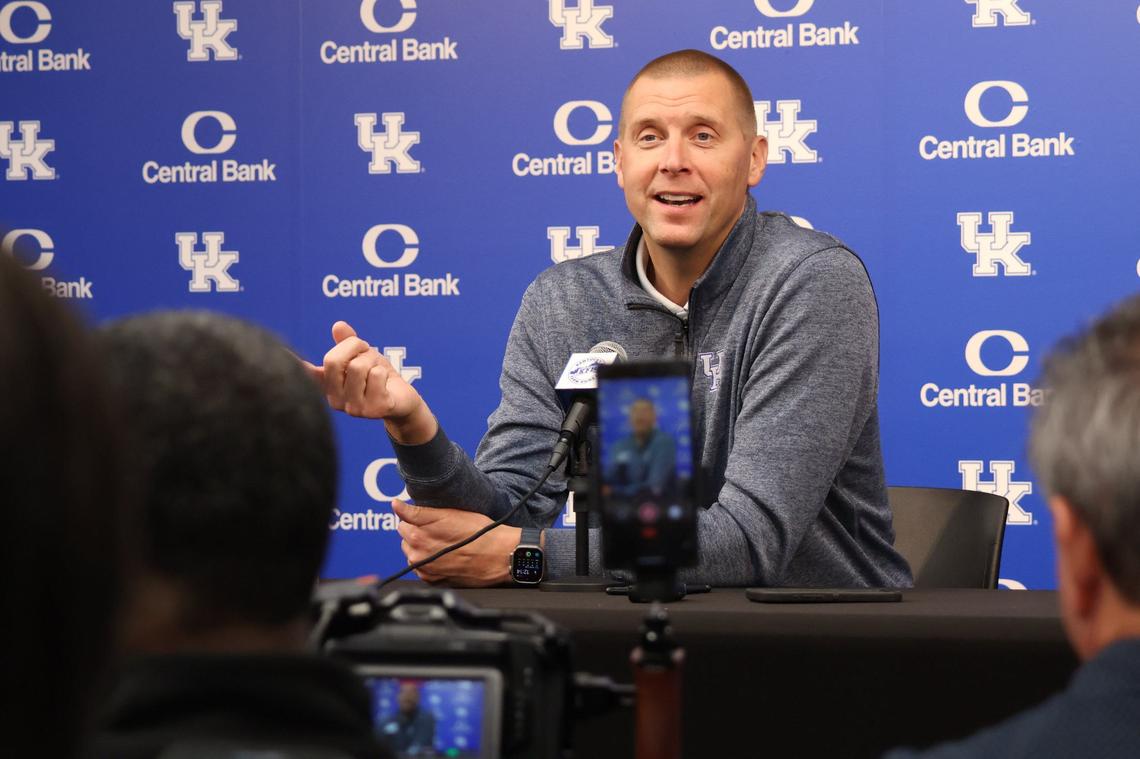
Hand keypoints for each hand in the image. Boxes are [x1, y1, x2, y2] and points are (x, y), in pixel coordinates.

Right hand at [300, 321, 436, 443]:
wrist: (404, 401)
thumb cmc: (380, 378)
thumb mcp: (364, 355)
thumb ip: (349, 342)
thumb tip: (338, 325)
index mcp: (328, 386)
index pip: (305, 375)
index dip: (289, 364)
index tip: (274, 353)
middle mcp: (335, 400)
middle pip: (333, 360)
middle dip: (355, 346)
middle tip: (367, 350)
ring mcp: (353, 408)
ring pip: (358, 366)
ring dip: (373, 360)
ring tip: (377, 370)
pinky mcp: (373, 410)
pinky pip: (376, 375)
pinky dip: (384, 372)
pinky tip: (386, 385)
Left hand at [393, 500, 518, 586]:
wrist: (498, 557)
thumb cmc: (479, 533)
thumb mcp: (448, 513)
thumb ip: (417, 511)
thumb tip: (396, 504)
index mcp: (417, 533)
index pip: (403, 518)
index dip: (415, 515)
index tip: (423, 516)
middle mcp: (417, 552)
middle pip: (405, 535)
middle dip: (417, 530)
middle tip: (439, 529)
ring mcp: (423, 568)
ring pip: (412, 551)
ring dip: (421, 546)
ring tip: (443, 543)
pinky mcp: (431, 579)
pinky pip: (420, 567)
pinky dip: (427, 561)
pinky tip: (444, 555)